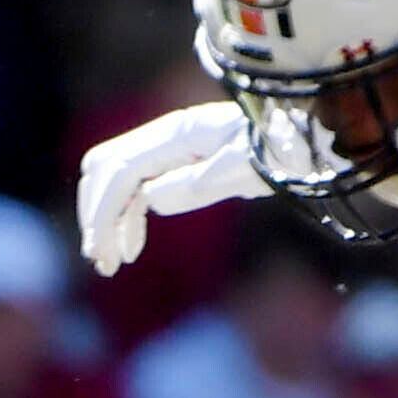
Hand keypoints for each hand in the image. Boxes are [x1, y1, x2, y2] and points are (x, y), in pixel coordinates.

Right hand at [73, 101, 264, 275]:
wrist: (301, 137)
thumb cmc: (282, 151)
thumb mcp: (249, 169)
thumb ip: (201, 182)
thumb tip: (151, 198)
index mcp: (180, 134)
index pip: (121, 170)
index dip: (106, 211)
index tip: (103, 252)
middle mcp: (165, 136)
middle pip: (104, 170)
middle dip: (96, 215)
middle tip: (101, 260)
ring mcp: (167, 148)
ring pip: (113, 181)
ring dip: (106, 221)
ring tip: (111, 263)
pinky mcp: (173, 163)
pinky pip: (133, 189)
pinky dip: (124, 219)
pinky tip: (131, 247)